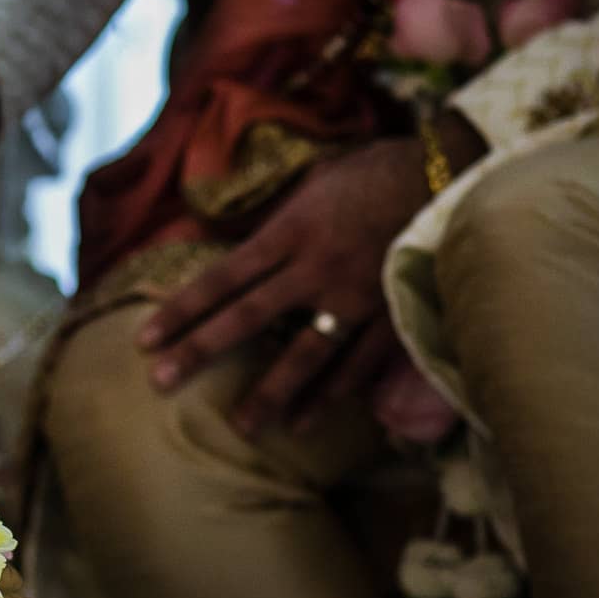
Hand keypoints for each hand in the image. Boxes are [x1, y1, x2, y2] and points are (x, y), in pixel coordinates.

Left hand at [138, 135, 443, 435]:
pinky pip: (357, 366)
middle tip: (159, 384)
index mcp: (289, 232)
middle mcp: (314, 268)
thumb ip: (280, 218)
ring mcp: (355, 297)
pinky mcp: (393, 316)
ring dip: (270, 394)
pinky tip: (307, 422)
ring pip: (303, 355)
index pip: (221, 278)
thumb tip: (241, 238)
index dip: (180, 309)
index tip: (144, 339)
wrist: (454, 171)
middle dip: (199, 351)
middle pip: (245, 318)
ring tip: (243, 428)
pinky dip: (332, 395)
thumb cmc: (380, 169)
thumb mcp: (317, 180)